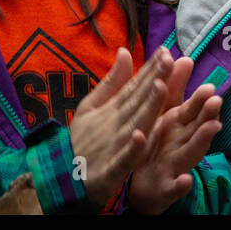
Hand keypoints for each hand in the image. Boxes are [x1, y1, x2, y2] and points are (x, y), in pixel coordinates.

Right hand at [68, 47, 170, 207]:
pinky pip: (123, 159)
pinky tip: (140, 136)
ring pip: (135, 124)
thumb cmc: (81, 140)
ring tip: (161, 87)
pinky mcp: (111, 171)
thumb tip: (124, 51)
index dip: (151, 68)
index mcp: (113, 109)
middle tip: (169, 59)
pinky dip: (131, 149)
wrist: (61, 179)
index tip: (165, 50)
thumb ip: (112, 82)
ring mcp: (114, 147)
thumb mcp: (91, 108)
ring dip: (147, 107)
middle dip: (154, 79)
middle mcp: (116, 125)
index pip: (135, 86)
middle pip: (139, 100)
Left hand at [127, 56, 222, 213]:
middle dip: (207, 115)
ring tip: (213, 127)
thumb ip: (173, 88)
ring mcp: (176, 166)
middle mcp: (182, 143)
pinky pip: (174, 188)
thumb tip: (183, 56)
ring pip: (191, 153)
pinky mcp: (166, 189)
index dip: (200, 99)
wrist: (140, 186)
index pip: (192, 109)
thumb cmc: (155, 144)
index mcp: (178, 124)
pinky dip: (180, 185)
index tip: (210, 86)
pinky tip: (185, 180)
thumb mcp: (162, 114)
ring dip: (202, 141)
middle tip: (216, 102)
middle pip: (197, 127)